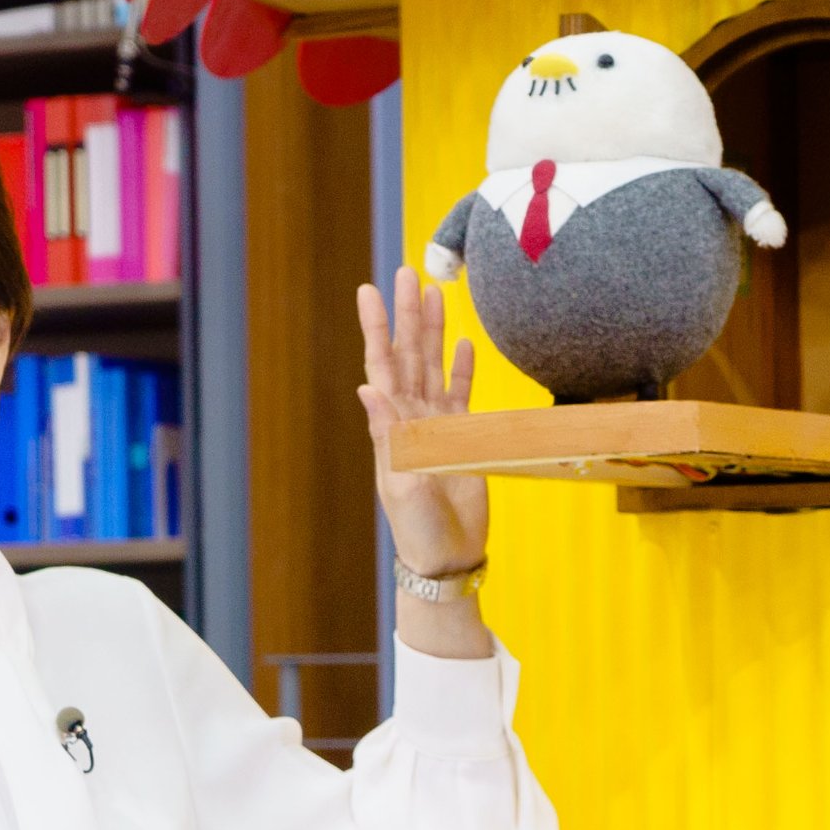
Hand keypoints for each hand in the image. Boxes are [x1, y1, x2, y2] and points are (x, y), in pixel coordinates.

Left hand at [359, 264, 487, 570]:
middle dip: (408, 313)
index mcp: (392, 425)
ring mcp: (437, 426)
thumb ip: (388, 434)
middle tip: (408, 272)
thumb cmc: (419, 528)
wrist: (446, 557)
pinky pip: (461, 393)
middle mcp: (412, 418)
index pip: (382, 365)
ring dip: (433, 331)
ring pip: (434, 366)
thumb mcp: (400, 481)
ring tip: (435, 294)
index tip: (370, 290)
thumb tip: (367, 387)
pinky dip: (461, 367)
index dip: (376, 327)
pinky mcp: (462, 439)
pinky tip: (463, 342)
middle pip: (409, 354)